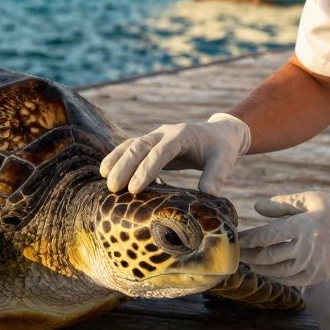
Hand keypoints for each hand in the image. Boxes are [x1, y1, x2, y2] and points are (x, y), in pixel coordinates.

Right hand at [100, 113, 250, 194]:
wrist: (220, 133)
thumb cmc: (222, 148)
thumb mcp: (225, 160)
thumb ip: (216, 176)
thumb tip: (209, 197)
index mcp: (182, 135)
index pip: (161, 151)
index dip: (147, 169)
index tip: (135, 188)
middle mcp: (165, 133)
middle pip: (140, 146)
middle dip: (125, 166)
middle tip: (113, 187)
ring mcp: (156, 137)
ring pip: (131, 145)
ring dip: (116, 160)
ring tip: (104, 178)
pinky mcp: (152, 144)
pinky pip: (131, 149)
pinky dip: (119, 158)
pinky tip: (107, 172)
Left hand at [239, 191, 329, 286]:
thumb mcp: (309, 199)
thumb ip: (281, 204)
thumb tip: (256, 207)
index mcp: (303, 226)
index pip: (266, 237)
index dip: (247, 240)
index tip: (235, 240)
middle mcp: (307, 248)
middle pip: (268, 257)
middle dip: (249, 256)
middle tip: (237, 253)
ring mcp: (314, 265)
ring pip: (277, 272)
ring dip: (260, 268)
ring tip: (250, 262)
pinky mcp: (319, 276)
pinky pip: (291, 280)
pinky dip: (276, 276)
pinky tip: (269, 269)